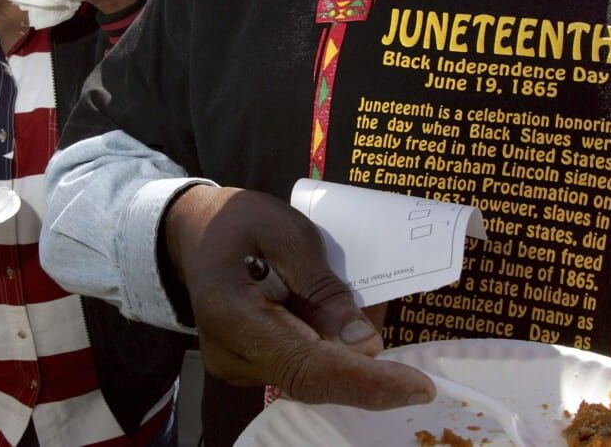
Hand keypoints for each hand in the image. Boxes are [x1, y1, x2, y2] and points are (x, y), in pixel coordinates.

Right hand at [164, 185, 434, 408]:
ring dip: (349, 351)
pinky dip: (332, 346)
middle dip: (366, 365)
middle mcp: (231, 355)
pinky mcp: (250, 366)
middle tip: (393, 329)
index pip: (305, 367)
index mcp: (231, 315)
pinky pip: (302, 366)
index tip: (417, 388)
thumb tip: (365, 343)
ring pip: (310, 376)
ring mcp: (238, 366)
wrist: (193, 231)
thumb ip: (322, 286)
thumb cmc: (238, 221)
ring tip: (365, 306)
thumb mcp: (284, 232)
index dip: (364, 382)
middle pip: (311, 379)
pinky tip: (344, 316)